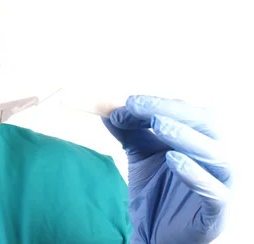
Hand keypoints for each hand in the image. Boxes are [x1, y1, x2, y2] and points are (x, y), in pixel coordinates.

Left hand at [103, 95, 230, 243]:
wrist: (155, 233)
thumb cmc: (156, 190)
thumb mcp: (139, 155)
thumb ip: (128, 130)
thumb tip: (109, 107)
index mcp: (202, 140)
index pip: (188, 112)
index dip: (159, 103)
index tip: (129, 101)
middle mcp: (217, 158)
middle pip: (208, 125)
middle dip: (174, 112)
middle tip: (140, 106)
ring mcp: (222, 186)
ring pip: (217, 156)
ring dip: (186, 137)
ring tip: (159, 125)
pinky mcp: (217, 214)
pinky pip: (215, 193)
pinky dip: (195, 174)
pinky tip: (173, 160)